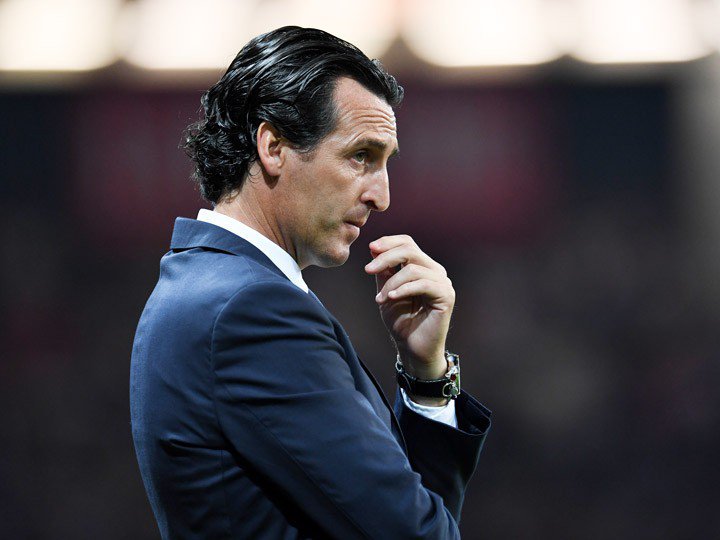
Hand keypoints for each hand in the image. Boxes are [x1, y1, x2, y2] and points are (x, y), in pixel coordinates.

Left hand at [364, 235, 454, 380]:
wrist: (412, 348)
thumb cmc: (401, 321)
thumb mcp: (386, 291)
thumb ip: (383, 271)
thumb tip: (374, 248)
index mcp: (422, 267)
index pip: (407, 243)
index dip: (389, 242)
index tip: (370, 248)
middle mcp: (435, 271)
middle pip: (410, 250)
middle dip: (385, 258)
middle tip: (368, 270)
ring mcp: (442, 283)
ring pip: (413, 268)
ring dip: (391, 282)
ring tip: (380, 299)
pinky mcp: (446, 296)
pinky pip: (422, 284)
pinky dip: (403, 289)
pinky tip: (391, 297)